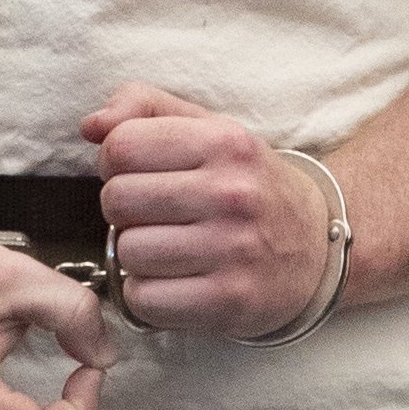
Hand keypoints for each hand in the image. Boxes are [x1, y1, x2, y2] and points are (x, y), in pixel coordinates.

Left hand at [85, 84, 337, 340]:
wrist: (318, 248)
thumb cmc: (247, 185)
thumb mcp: (209, 130)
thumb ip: (146, 108)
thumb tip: (91, 125)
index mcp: (225, 142)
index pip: (121, 146)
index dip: (116, 163)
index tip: (141, 174)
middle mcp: (232, 194)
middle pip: (117, 200)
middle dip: (124, 210)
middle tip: (154, 216)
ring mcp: (234, 250)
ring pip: (128, 252)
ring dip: (136, 255)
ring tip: (167, 249)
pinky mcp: (229, 301)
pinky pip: (144, 299)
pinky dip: (148, 295)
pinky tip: (175, 282)